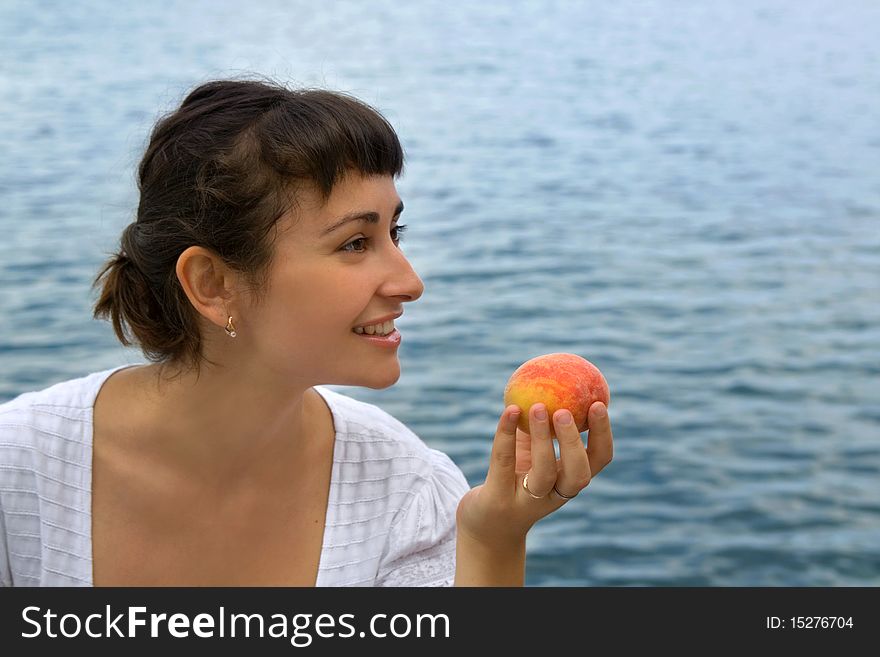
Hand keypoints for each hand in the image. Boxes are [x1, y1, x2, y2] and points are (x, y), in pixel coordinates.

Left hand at [456, 401, 613, 548]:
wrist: (485, 526)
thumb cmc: (512, 479)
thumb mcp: (529, 452)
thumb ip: (542, 426)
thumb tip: (552, 380)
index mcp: (569, 481)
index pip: (598, 460)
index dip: (603, 434)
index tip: (598, 404)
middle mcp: (554, 495)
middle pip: (578, 474)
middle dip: (575, 441)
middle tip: (566, 411)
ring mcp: (527, 501)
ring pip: (544, 473)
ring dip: (544, 439)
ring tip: (539, 408)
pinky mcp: (499, 500)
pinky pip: (504, 463)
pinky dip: (507, 434)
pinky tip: (509, 411)